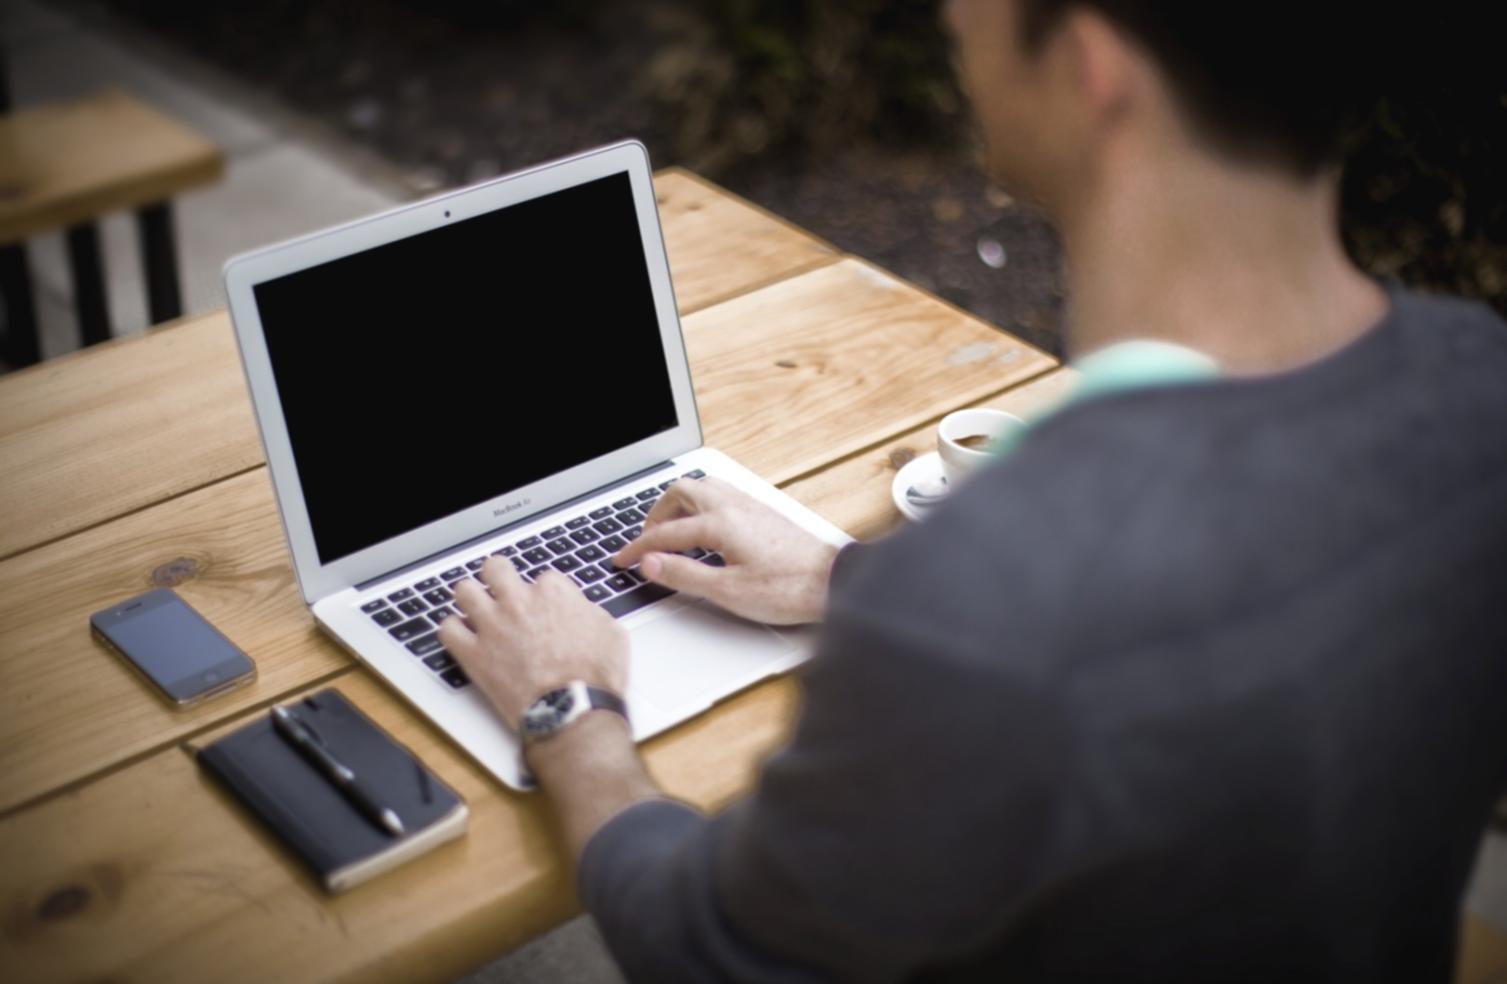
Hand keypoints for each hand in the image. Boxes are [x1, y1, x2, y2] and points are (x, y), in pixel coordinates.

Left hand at [438, 559, 628, 729]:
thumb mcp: (612, 634)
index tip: (543, 607)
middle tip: (500, 588)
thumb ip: (590, 613)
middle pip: (495, 568)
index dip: (543, 593)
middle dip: (498, 576)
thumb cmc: (595, 678)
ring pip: (464, 591)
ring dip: (470, 598)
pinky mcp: (474, 654)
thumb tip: (582, 611)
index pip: (542, 577)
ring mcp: (493, 626)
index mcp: (553, 594)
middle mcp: (519, 603)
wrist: (573, 711)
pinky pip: (447, 630)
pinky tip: (462, 637)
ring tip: (475, 608)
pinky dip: (452, 631)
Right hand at [610, 477, 838, 624]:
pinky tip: (703, 527)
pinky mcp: (763, 511)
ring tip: (670, 531)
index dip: (638, 548)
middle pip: (680, 492)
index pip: (666, 533)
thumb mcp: (727, 591)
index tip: (622, 560)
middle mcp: (733, 505)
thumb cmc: (787, 589)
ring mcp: (750, 505)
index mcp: (720, 523)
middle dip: (656, 514)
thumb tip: (651, 564)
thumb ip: (684, 575)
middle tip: (646, 541)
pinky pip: (721, 494)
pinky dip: (700, 504)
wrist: (833, 583)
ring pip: (702, 487)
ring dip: (679, 505)